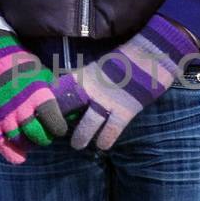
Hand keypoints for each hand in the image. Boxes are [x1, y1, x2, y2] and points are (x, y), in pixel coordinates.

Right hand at [0, 27, 68, 163]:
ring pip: (20, 140)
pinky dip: (11, 154)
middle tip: (47, 134)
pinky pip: (0, 143)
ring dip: (29, 144)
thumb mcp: (41, 72)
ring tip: (33, 141)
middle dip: (45, 138)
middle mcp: (21, 108)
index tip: (61, 128)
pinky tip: (19, 159)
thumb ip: (53, 91)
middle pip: (39, 136)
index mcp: (37, 95)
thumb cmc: (19, 62)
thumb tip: (73, 105)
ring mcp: (4, 115)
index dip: (60, 128)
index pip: (55, 122)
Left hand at [58, 14, 197, 151]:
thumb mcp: (101, 66)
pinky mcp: (126, 110)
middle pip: (70, 108)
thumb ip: (89, 80)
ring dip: (81, 137)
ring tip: (77, 145)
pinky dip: (105, 140)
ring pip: (88, 124)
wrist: (153, 55)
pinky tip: (102, 145)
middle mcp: (93, 88)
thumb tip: (76, 93)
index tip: (46, 112)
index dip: (51, 102)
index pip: (60, 89)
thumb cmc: (127, 60)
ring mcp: (109, 100)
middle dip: (61, 122)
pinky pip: (111, 130)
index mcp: (86, 75)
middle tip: (58, 132)